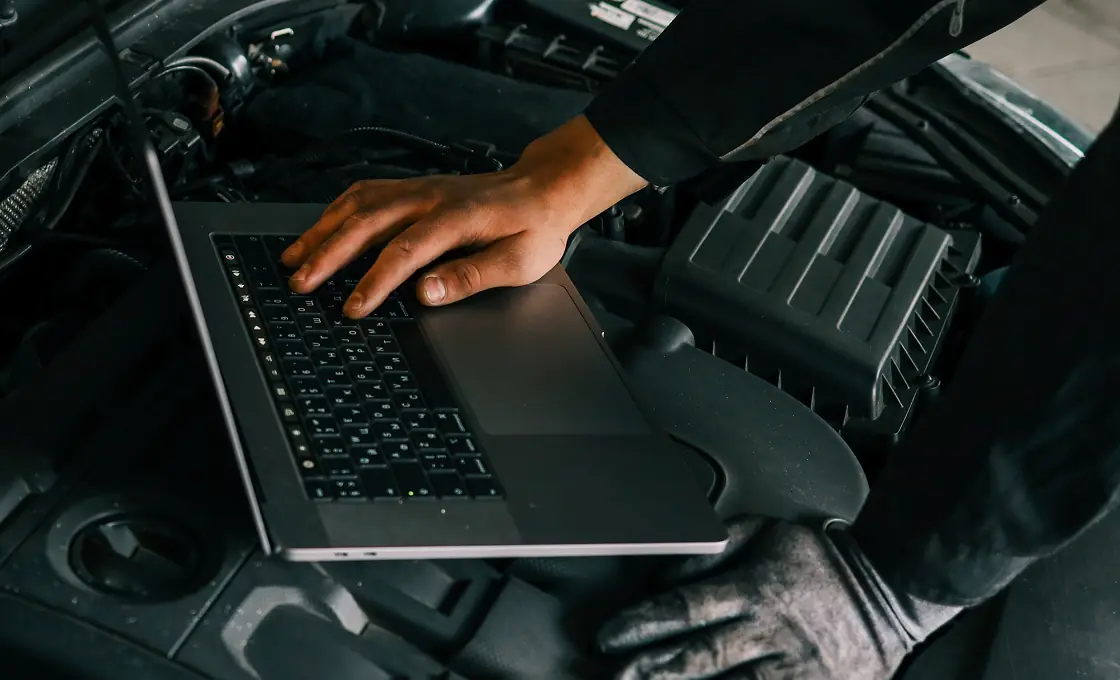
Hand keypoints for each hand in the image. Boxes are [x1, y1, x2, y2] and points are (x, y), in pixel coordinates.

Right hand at [281, 115, 646, 316]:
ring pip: (358, 205)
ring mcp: (419, 189)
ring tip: (293, 259)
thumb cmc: (534, 229)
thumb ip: (470, 277)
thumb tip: (424, 293)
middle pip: (367, 222)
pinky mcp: (414, 188)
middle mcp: (430, 198)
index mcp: (457, 218)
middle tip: (300, 284)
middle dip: (328, 254)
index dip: (375, 282)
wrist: (544, 189)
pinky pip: (366, 193)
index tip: (353, 308)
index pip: (404, 251)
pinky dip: (336, 211)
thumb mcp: (518, 262)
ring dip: (322, 231)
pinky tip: (320, 228)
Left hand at [598, 517, 961, 679]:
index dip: (642, 624)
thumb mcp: (764, 532)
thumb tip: (664, 572)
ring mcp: (790, 667)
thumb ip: (712, 547)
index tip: (609, 636)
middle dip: (649, 670)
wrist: (890, 592)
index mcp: (754, 587)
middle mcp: (768, 631)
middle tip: (613, 676)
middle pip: (698, 657)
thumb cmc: (819, 563)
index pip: (685, 608)